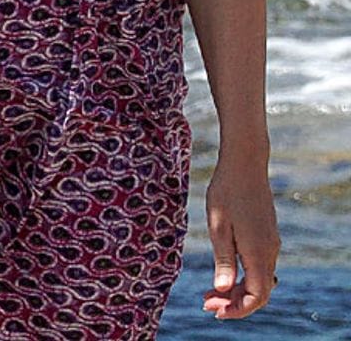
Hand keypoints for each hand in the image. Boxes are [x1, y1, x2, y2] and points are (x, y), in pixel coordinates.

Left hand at [202, 151, 279, 318]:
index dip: (238, 309)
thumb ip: (223, 259)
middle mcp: (270, 251)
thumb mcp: (218, 227)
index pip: (257, 295)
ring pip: (260, 279)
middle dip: (234, 302)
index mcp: (258, 252)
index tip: (214, 311)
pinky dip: (243, 276)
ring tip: (210, 292)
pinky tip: (224, 274)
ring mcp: (271, 243)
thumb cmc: (226, 193)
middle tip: (205, 303)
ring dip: (238, 290)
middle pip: (260, 291)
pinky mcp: (266, 236)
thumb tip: (224, 289)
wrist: (244, 165)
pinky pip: (259, 266)